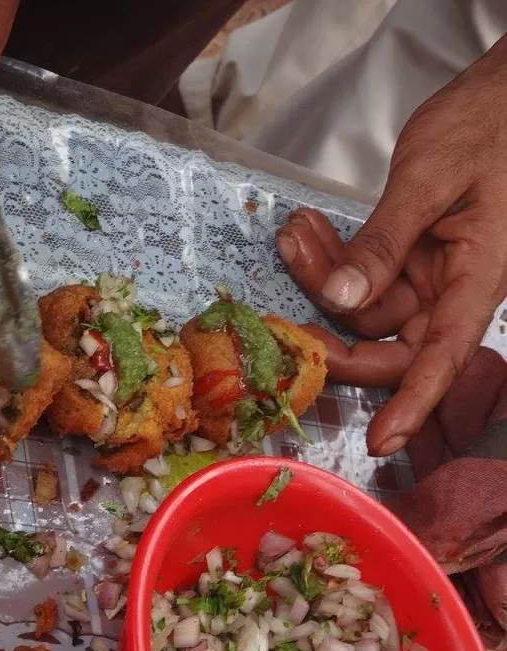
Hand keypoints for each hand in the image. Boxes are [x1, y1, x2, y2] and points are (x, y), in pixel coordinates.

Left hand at [275, 36, 506, 456]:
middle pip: (389, 342)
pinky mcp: (412, 256)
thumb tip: (343, 302)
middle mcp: (456, 287)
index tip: (381, 441)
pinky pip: (363, 274)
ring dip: (322, 275)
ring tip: (295, 231)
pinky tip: (307, 229)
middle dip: (332, 330)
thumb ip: (383, 242)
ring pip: (365, 305)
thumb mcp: (429, 180)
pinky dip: (333, 256)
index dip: (412, 403)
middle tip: (283, 317)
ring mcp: (432, 274)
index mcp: (480, 278)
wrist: (504, 91)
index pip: (443, 357)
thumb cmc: (487, 125)